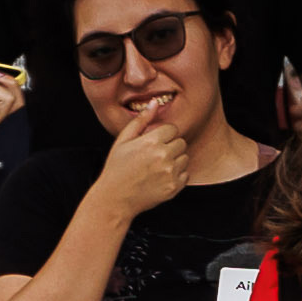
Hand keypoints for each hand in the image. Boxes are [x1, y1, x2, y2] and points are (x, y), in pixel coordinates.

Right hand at [92, 93, 189, 218]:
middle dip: (171, 146)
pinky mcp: (174, 187)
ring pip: (185, 158)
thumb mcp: (123, 141)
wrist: (115, 199)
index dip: (164, 134)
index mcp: (151, 142)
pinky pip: (186, 174)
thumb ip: (141, 120)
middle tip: (156, 155)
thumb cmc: (117, 168)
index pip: (172, 129)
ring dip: (175, 160)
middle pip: (181, 142)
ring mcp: (170, 173)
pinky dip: (177, 175)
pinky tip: (162, 177)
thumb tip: (154, 102)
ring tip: (158, 167)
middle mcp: (163, 156)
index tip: (154, 142)